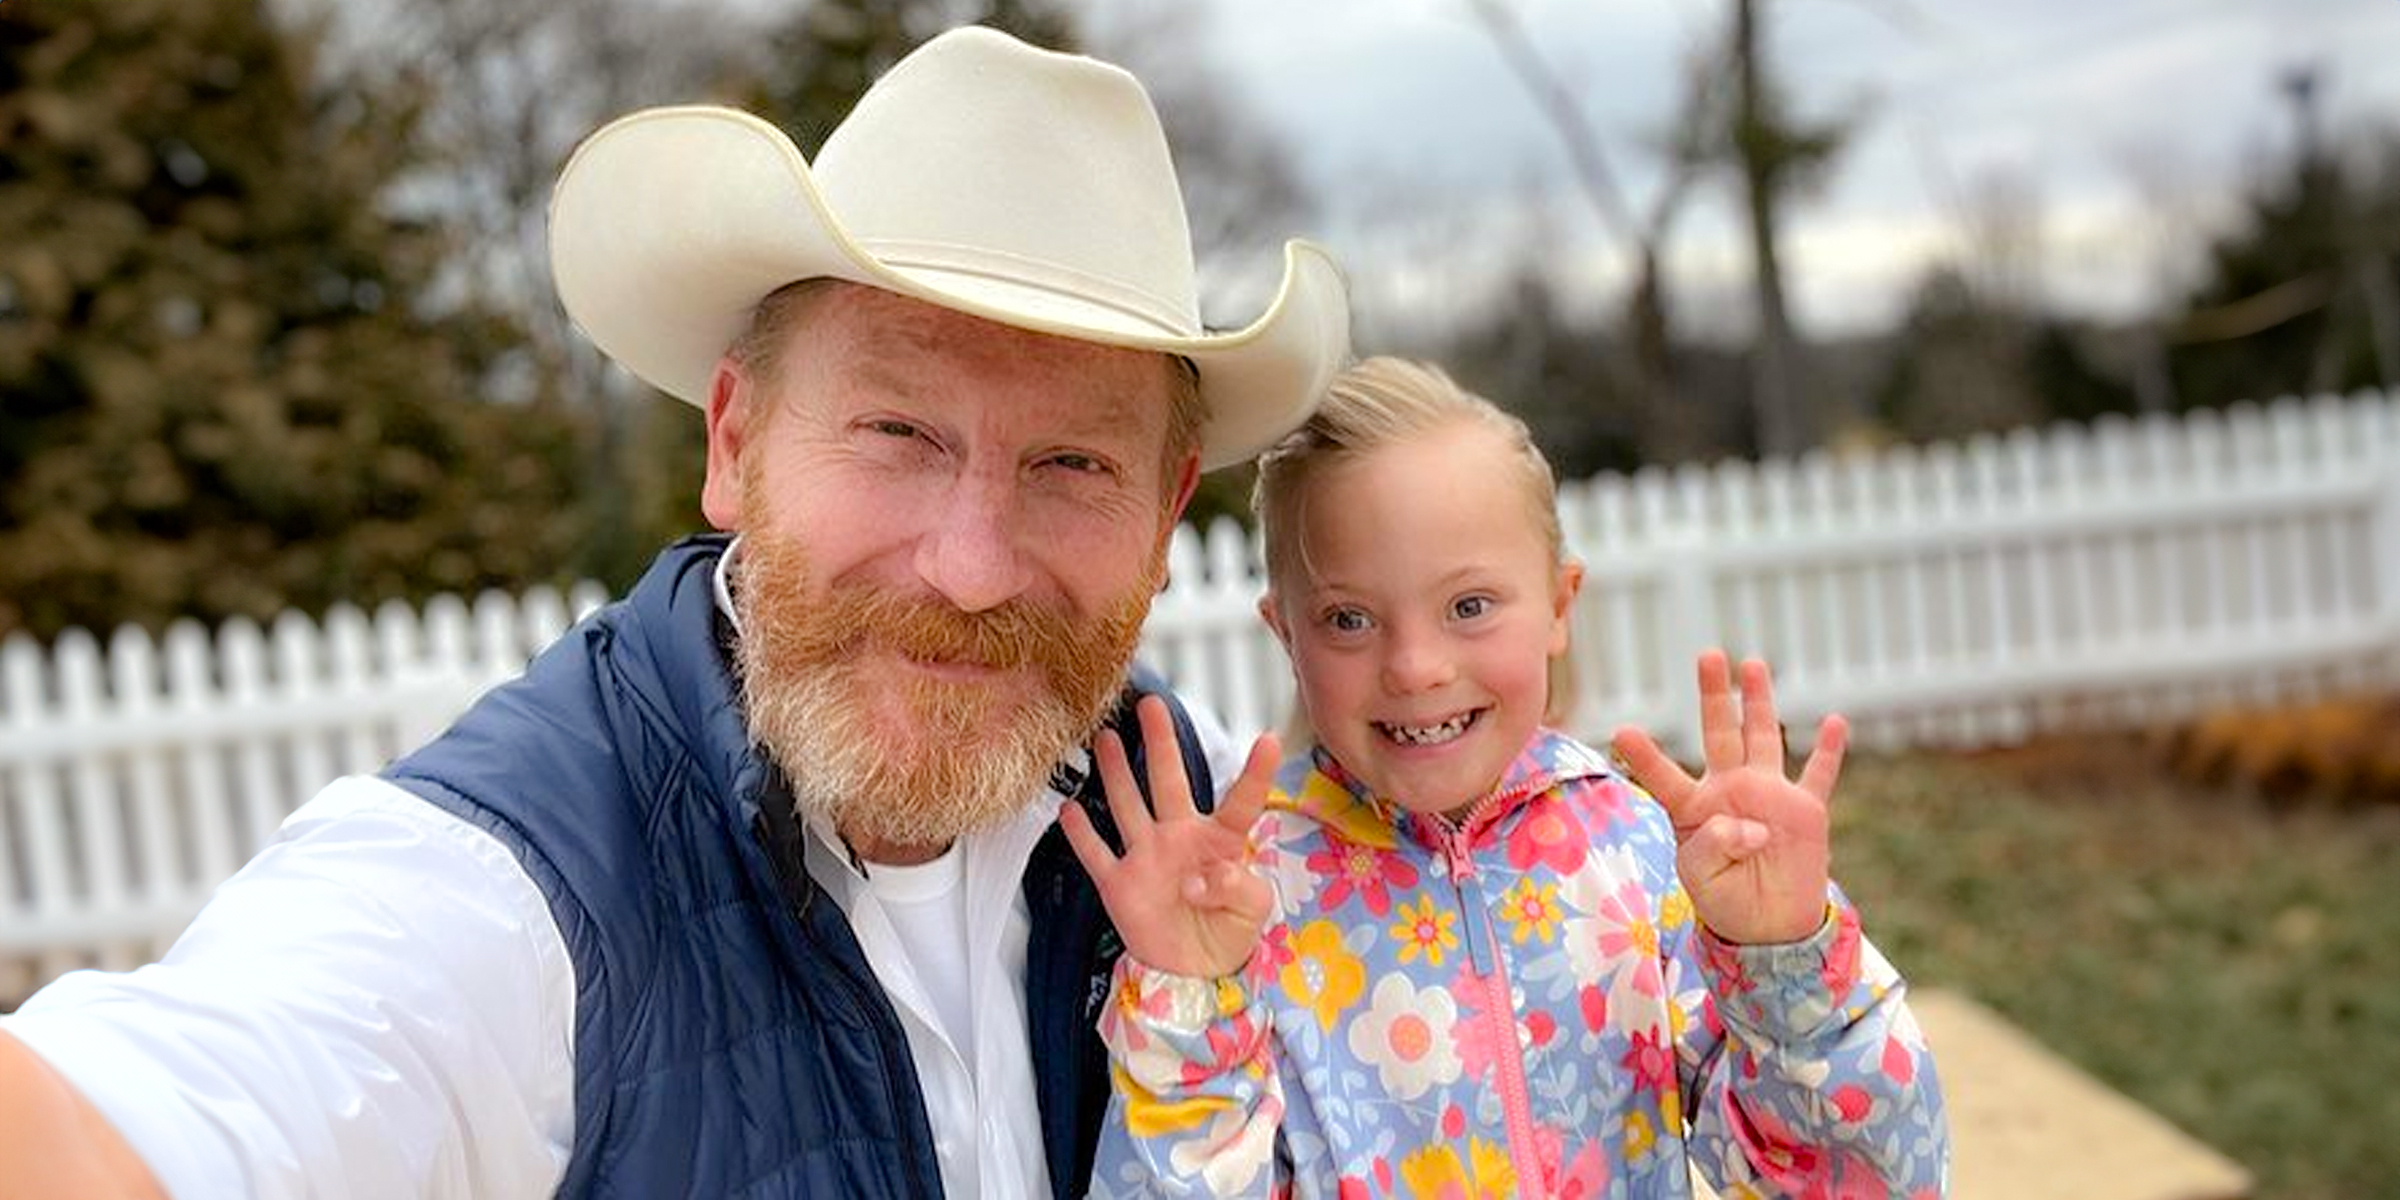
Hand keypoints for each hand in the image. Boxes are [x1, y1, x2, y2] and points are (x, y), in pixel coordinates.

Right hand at [1060, 695, 1280, 978]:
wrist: (1192, 973)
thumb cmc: (1229, 934)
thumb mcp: (1252, 912)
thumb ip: (1238, 889)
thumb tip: (1200, 880)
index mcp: (1221, 842)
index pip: (1240, 801)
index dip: (1256, 773)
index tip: (1270, 739)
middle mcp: (1180, 837)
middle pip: (1169, 781)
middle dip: (1161, 742)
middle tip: (1152, 704)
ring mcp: (1146, 857)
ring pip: (1127, 804)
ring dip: (1116, 772)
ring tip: (1106, 736)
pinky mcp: (1119, 884)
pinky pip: (1097, 854)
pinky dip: (1081, 834)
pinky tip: (1069, 808)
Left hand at [1611, 650, 1844, 944]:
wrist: (1767, 924)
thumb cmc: (1724, 896)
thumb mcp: (1702, 876)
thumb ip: (1715, 845)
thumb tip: (1751, 826)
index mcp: (1692, 807)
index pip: (1664, 776)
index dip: (1644, 757)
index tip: (1621, 732)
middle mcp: (1729, 789)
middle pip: (1719, 733)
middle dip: (1714, 695)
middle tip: (1709, 655)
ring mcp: (1769, 794)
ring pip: (1764, 738)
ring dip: (1760, 702)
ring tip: (1753, 664)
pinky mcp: (1805, 810)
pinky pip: (1819, 775)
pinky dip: (1828, 751)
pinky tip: (1835, 721)